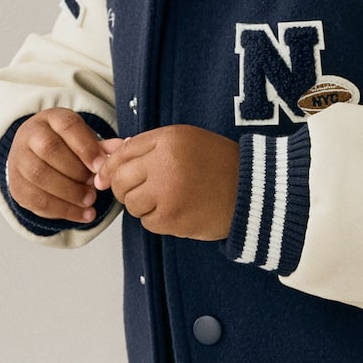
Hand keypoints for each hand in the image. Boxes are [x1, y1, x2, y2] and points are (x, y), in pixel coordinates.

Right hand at [6, 108, 115, 224]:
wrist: (35, 157)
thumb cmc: (67, 148)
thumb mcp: (85, 142)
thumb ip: (103, 147)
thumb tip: (122, 148)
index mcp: (51, 119)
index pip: (68, 126)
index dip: (86, 148)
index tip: (101, 167)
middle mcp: (30, 135)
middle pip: (49, 150)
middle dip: (76, 172)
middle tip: (95, 188)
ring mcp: (18, 160)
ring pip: (39, 175)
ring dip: (69, 193)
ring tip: (90, 202)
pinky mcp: (16, 185)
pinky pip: (36, 200)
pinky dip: (62, 211)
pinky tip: (82, 215)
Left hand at [95, 125, 240, 239]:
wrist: (253, 193)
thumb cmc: (220, 166)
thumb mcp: (188, 142)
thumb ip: (150, 146)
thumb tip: (111, 157)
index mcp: (169, 139)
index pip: (124, 152)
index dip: (112, 167)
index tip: (109, 176)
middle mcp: (165, 162)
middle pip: (121, 179)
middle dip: (126, 188)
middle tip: (143, 191)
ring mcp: (168, 192)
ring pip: (131, 203)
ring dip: (143, 205)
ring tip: (167, 200)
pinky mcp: (172, 218)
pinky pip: (147, 222)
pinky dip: (158, 220)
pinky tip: (177, 211)